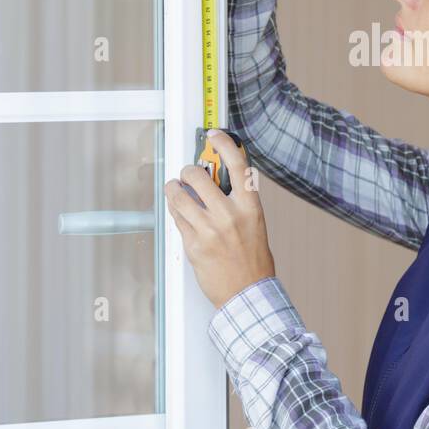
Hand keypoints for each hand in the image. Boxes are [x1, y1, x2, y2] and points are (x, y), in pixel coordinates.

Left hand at [164, 131, 275, 309]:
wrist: (248, 294)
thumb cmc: (253, 259)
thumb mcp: (255, 222)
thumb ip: (239, 200)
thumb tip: (219, 179)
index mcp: (249, 206)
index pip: (236, 164)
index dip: (224, 143)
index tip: (214, 134)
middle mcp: (228, 215)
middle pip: (197, 176)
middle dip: (188, 170)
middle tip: (188, 174)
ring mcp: (208, 230)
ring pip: (179, 196)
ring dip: (174, 188)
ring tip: (176, 189)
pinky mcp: (193, 245)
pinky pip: (176, 219)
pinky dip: (175, 212)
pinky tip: (180, 212)